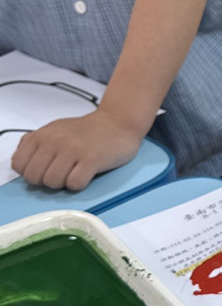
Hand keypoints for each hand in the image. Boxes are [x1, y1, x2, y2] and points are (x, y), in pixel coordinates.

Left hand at [11, 108, 144, 190]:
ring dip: (63, 183)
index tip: (45, 169)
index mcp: (42, 135)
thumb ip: (36, 142)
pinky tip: (86, 174)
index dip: (31, 172)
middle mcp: (55, 141)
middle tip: (61, 173)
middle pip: (34, 177)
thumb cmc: (88, 130)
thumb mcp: (55, 129)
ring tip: (75, 173)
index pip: (19, 165)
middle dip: (46, 180)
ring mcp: (74, 150)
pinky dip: (79, 184)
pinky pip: (75, 184)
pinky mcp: (92, 159)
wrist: (119, 121)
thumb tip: (22, 161)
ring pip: (53, 182)